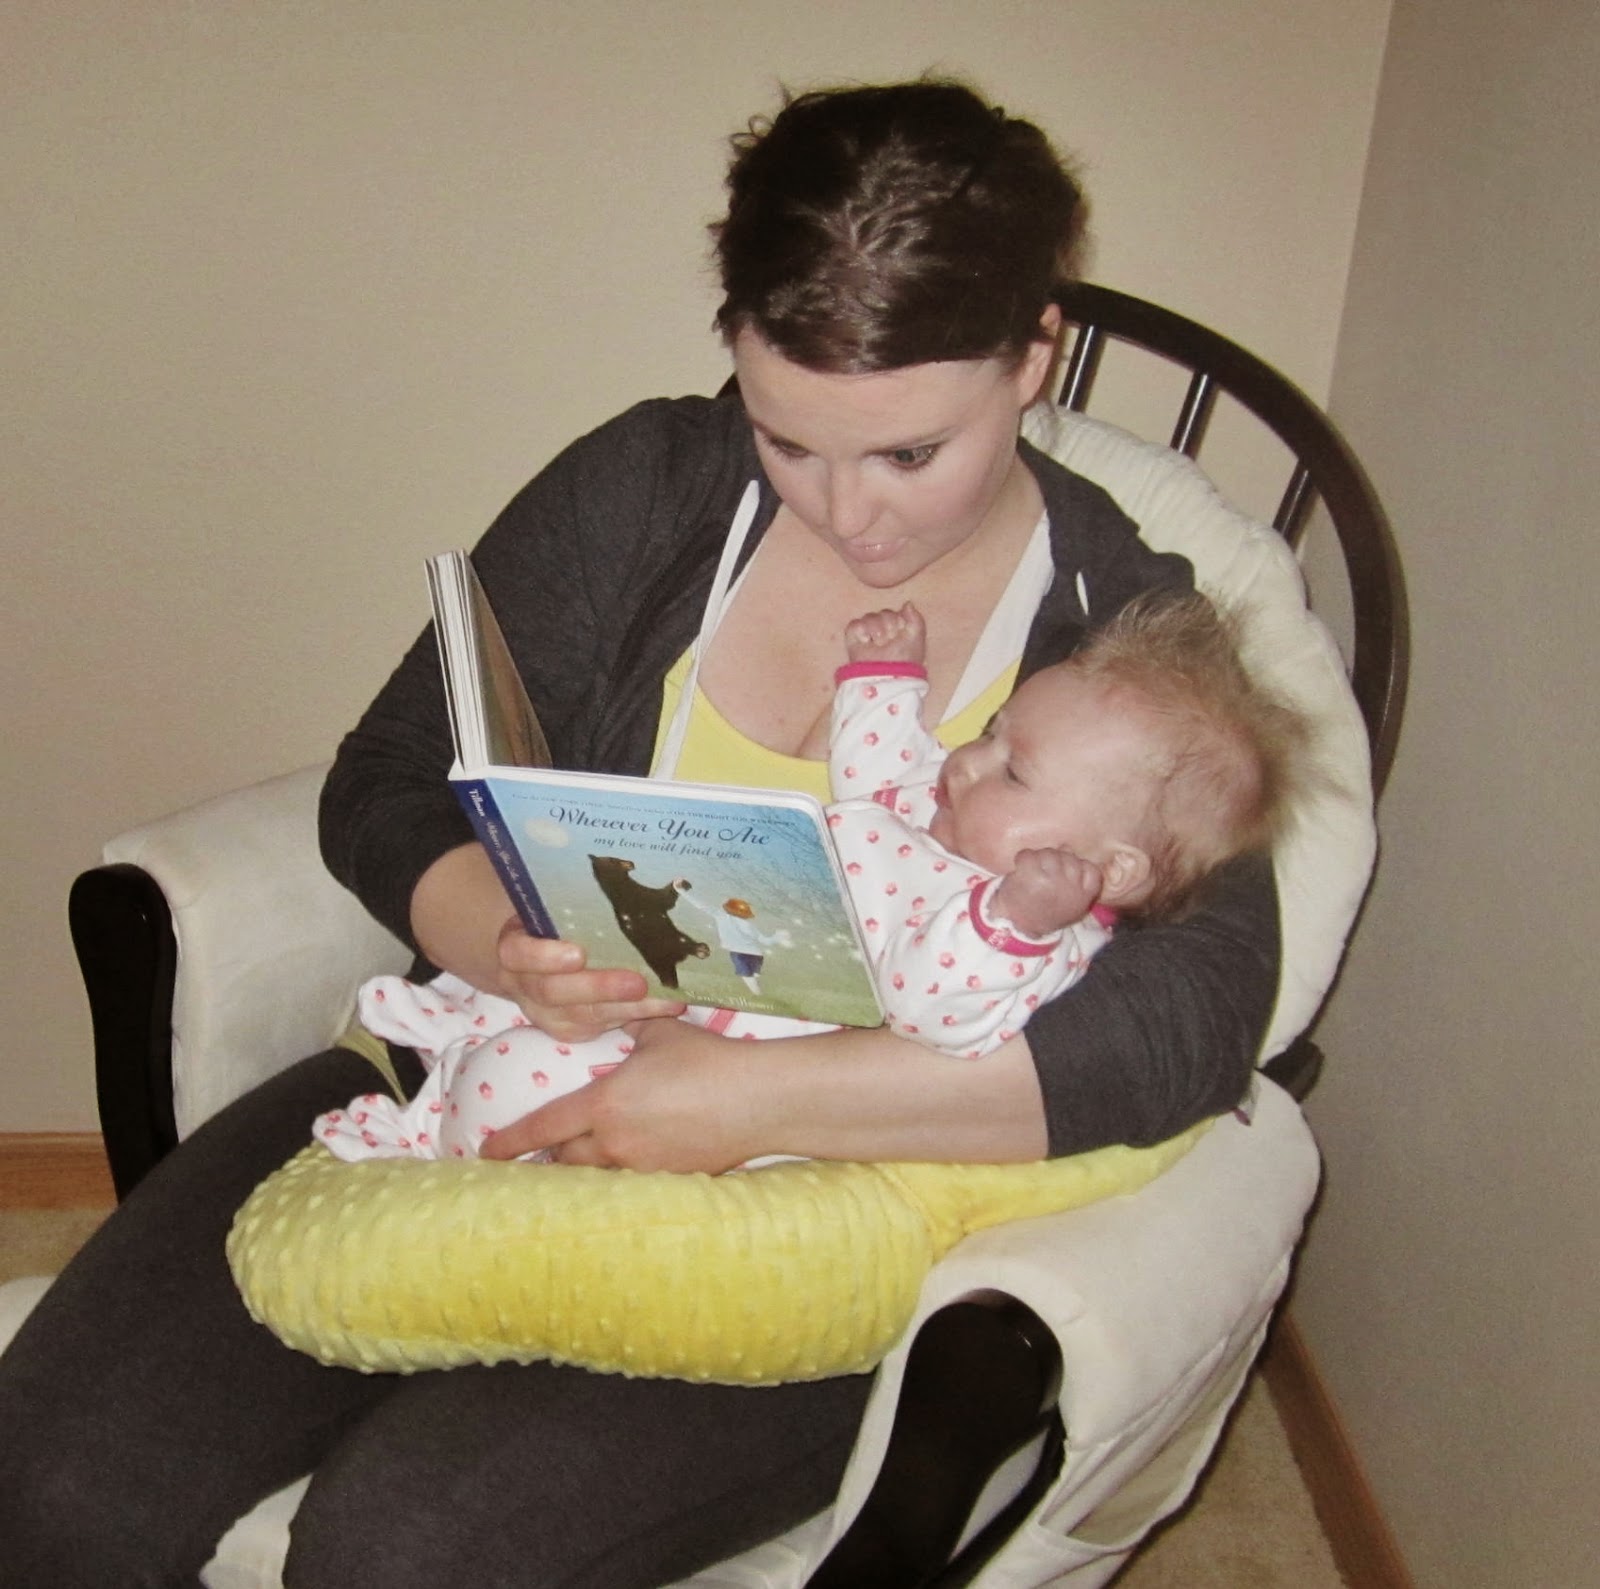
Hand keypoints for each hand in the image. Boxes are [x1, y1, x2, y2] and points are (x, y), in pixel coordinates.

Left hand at [479, 1017, 758, 1171]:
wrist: (757, 1100)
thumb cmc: (706, 1060)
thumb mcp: (659, 1035)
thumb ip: (627, 1031)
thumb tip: (615, 1019)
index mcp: (604, 1104)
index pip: (543, 1127)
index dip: (510, 1141)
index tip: (486, 1151)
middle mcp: (614, 1143)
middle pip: (563, 1161)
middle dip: (546, 1158)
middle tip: (532, 1158)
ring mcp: (642, 1168)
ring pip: (594, 1178)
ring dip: (580, 1172)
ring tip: (570, 1168)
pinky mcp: (668, 1181)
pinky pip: (629, 1183)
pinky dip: (618, 1176)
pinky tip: (625, 1169)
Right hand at [494, 918, 685, 1042]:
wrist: (547, 958)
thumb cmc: (559, 924)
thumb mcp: (557, 909)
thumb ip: (576, 901)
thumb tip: (618, 874)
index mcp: (514, 946)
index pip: (517, 953)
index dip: (545, 957)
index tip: (579, 954)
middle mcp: (522, 984)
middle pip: (553, 992)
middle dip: (599, 988)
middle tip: (638, 982)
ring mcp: (544, 1012)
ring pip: (581, 1015)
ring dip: (627, 1008)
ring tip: (665, 999)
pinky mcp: (567, 1030)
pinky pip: (599, 1027)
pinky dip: (634, 1016)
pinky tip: (664, 1005)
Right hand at [844, 601, 925, 664]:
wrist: (887, 674)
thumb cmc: (904, 660)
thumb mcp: (916, 638)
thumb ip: (916, 619)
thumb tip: (907, 603)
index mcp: (897, 628)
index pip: (896, 612)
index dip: (899, 620)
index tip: (901, 632)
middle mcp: (881, 629)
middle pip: (883, 613)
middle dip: (889, 624)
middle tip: (889, 640)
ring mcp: (866, 633)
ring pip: (870, 617)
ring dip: (877, 628)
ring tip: (879, 643)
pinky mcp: (853, 638)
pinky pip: (855, 624)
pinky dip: (862, 631)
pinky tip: (867, 641)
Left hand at [989, 848, 1102, 937]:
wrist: (1017, 925)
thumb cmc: (1045, 910)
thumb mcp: (1068, 900)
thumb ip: (1074, 875)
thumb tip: (1066, 848)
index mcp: (1082, 896)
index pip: (1091, 870)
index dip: (1078, 867)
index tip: (1066, 876)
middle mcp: (1069, 887)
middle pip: (1069, 857)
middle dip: (1056, 861)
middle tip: (1045, 873)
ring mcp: (1050, 880)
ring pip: (1049, 853)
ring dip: (1039, 858)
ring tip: (1034, 871)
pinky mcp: (1028, 876)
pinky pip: (1028, 855)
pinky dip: (1023, 858)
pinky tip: (1022, 868)